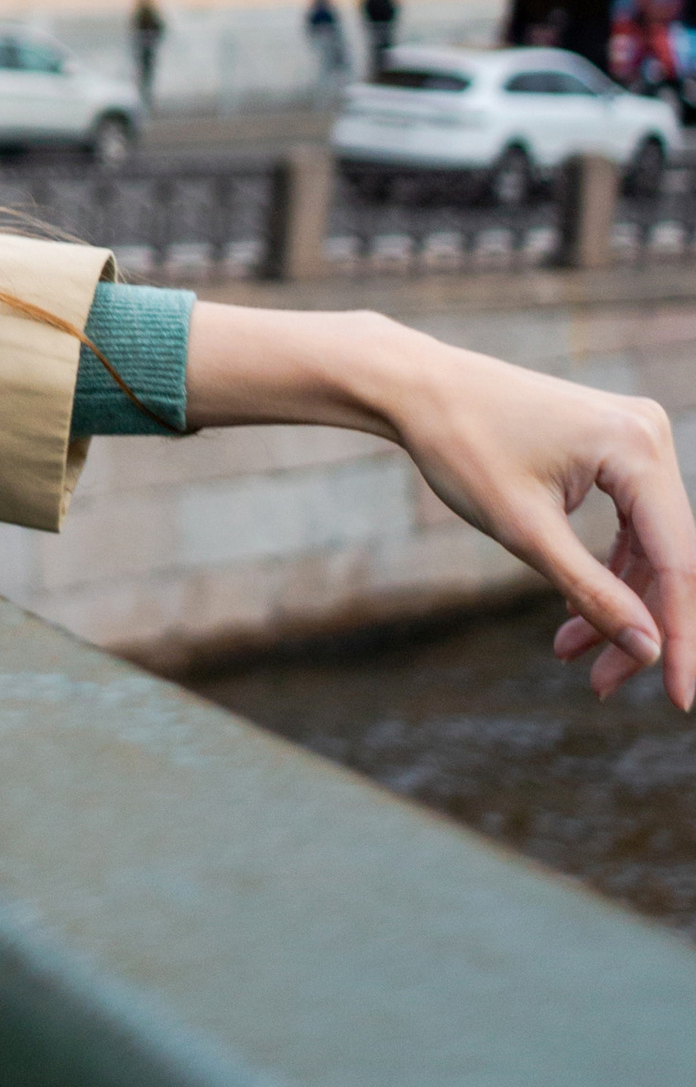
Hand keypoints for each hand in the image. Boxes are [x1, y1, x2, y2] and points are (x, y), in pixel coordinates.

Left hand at [187, 305, 695, 705]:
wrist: (417, 386)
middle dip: (637, 625)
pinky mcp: (615, 447)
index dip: (680, 637)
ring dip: (617, 603)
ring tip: (570, 654)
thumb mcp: (525, 533)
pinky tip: (574, 616)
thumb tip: (648, 651)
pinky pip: (629, 523)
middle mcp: (649, 435)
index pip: (677, 562)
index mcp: (637, 448)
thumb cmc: (463, 448)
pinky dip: (605, 569)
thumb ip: (592, 592)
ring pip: (648, 546)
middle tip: (601, 684)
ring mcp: (635, 438)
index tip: (679, 701)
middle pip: (667, 557)